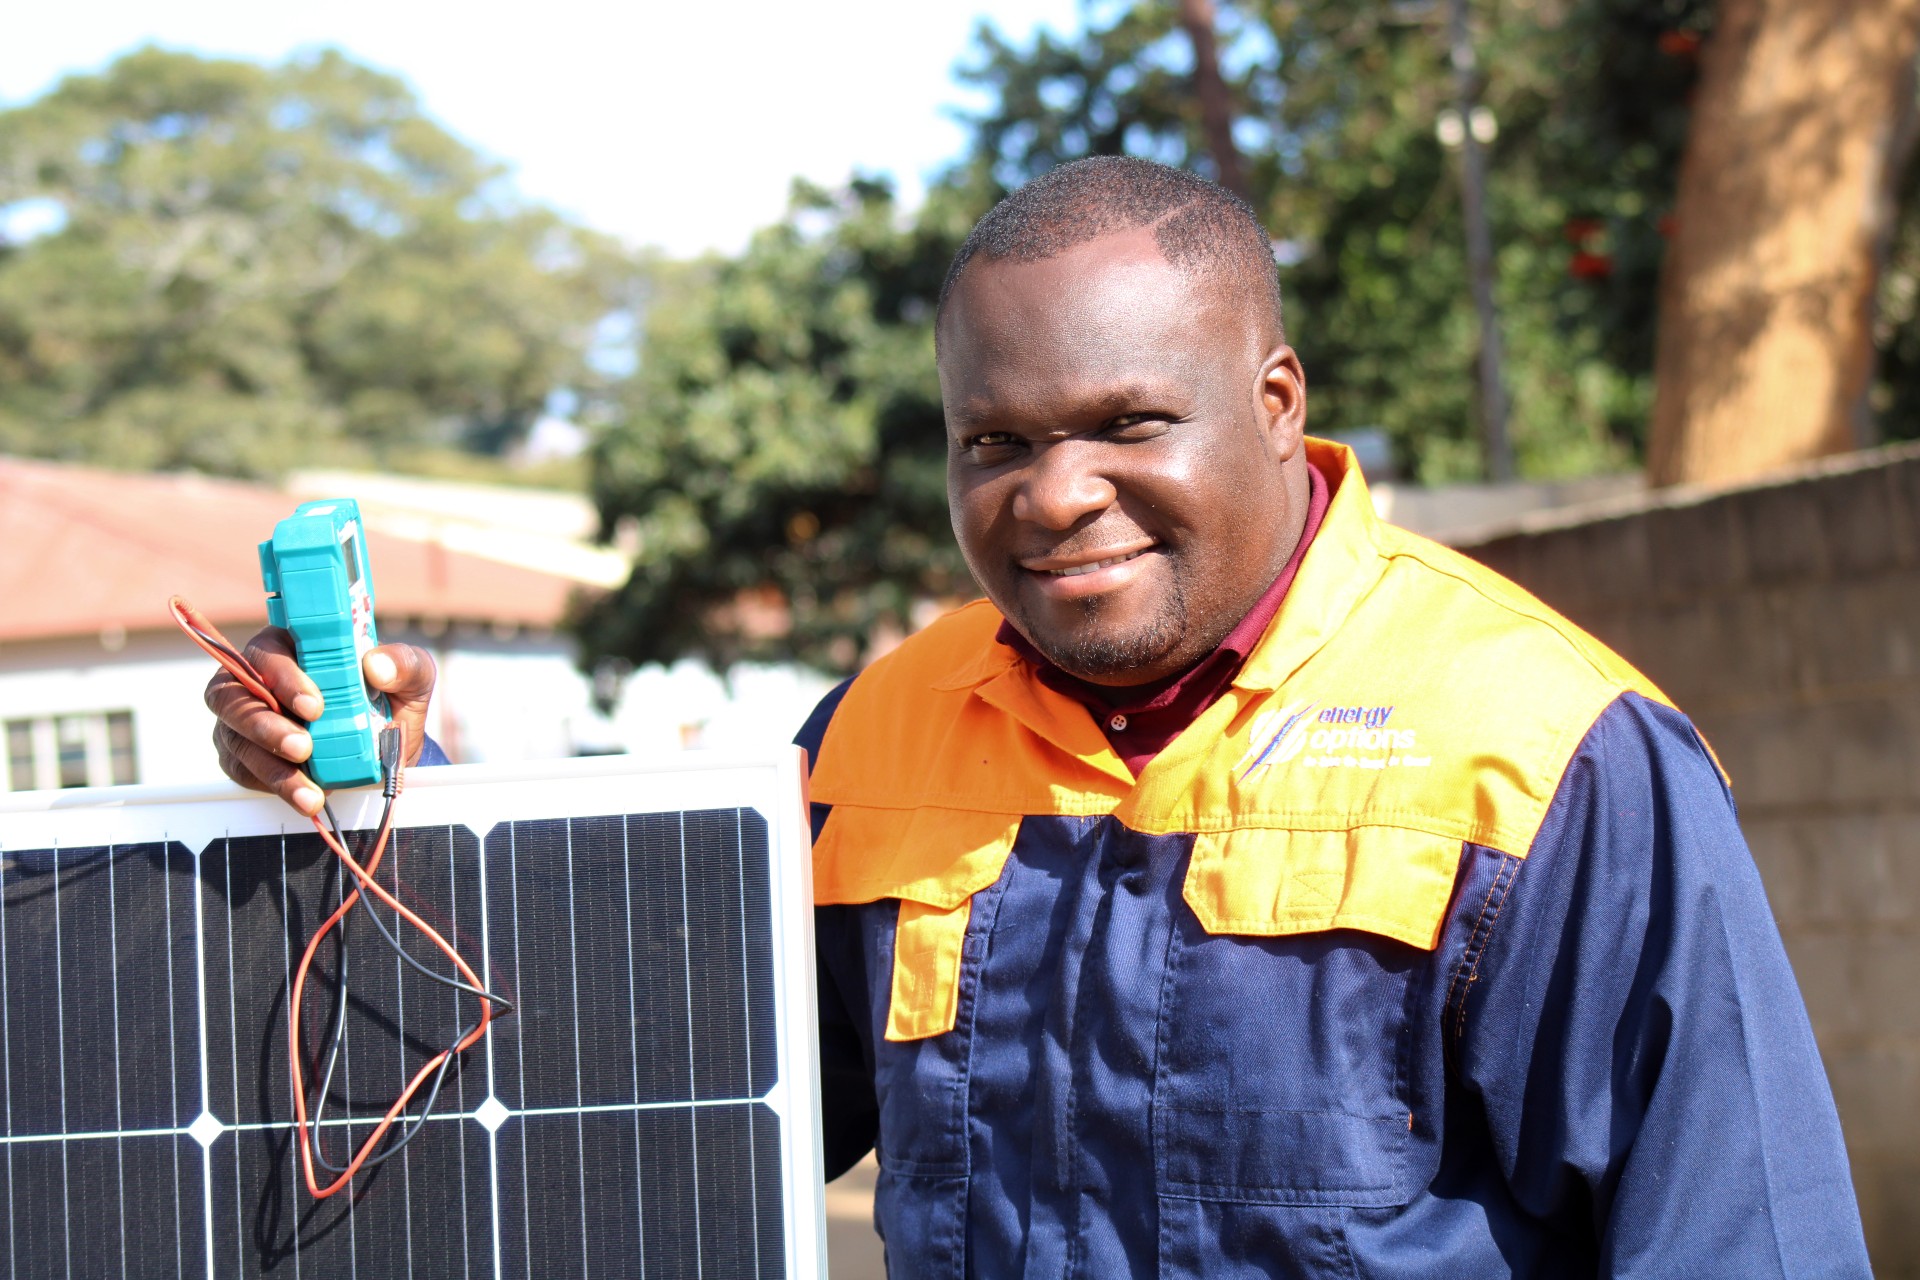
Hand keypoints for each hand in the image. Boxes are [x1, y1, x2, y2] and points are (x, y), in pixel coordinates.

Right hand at [205, 628, 436, 815]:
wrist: (386, 749)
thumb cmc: (389, 698)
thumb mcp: (411, 677)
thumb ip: (403, 663)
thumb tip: (378, 666)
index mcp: (290, 646)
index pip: (268, 652)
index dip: (283, 677)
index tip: (315, 706)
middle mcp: (256, 678)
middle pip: (232, 695)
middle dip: (265, 725)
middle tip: (304, 748)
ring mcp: (244, 718)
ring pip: (236, 737)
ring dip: (271, 766)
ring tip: (310, 789)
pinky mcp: (243, 754)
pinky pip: (244, 771)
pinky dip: (275, 786)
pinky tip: (306, 797)